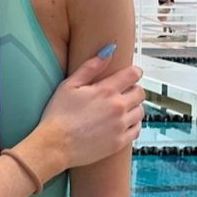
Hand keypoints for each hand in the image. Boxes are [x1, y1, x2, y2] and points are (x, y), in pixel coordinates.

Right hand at [39, 45, 143, 169]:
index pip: (133, 75)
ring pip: (140, 111)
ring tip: (120, 109)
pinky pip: (137, 129)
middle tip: (122, 93)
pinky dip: (132, 124)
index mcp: (106, 90)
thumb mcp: (69, 85)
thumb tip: (109, 50)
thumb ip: (91, 67)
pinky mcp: (119, 142)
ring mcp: (120, 126)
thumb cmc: (58, 114)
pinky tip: (121, 123)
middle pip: (140, 93)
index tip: (130, 74)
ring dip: (133, 107)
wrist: (55, 145)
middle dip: (133, 89)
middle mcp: (118, 107)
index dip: (134, 72)